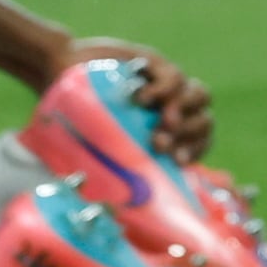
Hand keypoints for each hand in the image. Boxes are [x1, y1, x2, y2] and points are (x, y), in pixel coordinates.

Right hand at [57, 40, 214, 163]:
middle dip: (186, 134)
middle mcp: (171, 109)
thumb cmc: (75, 115)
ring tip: (162, 121)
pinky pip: (175, 77)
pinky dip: (164, 89)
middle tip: (159, 144)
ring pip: (200, 96)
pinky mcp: (156, 64)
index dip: (194, 151)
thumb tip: (113, 201)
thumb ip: (113, 162)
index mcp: (165, 132)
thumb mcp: (98, 143)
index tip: (177, 161)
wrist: (61, 70)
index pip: (199, 143)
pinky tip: (142, 99)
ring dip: (184, 111)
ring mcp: (167, 85)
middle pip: (204, 121)